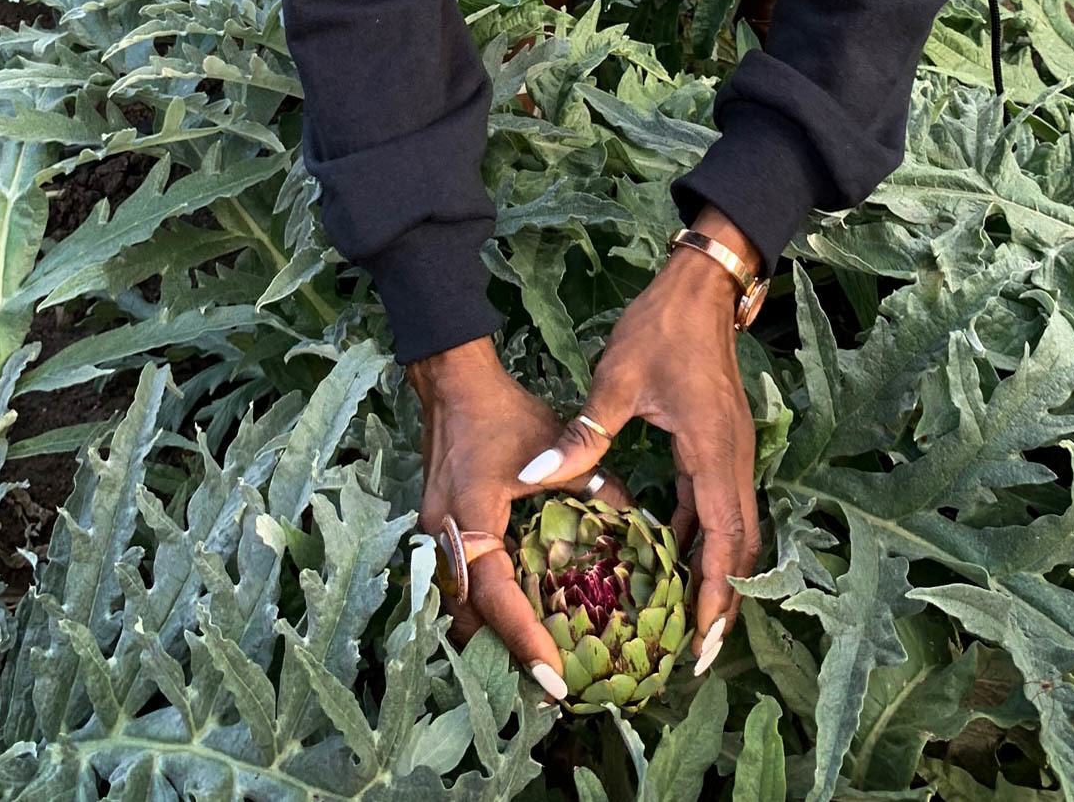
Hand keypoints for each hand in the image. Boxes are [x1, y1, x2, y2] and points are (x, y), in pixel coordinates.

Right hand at [407, 337, 631, 701]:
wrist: (451, 385)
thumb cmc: (505, 414)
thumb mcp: (556, 454)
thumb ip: (599, 491)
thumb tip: (643, 529)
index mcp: (472, 522)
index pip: (499, 599)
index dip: (527, 641)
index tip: (556, 679)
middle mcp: (441, 540)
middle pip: (468, 621)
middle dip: (505, 656)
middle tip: (551, 689)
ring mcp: (430, 541)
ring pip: (456, 611)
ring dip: (491, 639)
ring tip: (536, 667)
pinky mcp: (434, 536)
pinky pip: (456, 590)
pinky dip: (483, 613)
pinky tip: (514, 625)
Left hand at [514, 205, 760, 675]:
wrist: (702, 290)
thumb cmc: (661, 330)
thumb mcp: (617, 381)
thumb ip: (584, 433)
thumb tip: (539, 474)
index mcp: (711, 454)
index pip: (722, 542)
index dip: (714, 596)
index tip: (700, 643)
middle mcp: (731, 463)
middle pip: (739, 551)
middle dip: (721, 604)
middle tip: (695, 655)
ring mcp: (731, 456)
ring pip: (732, 533)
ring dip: (714, 577)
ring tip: (686, 626)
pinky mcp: (720, 448)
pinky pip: (716, 508)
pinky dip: (700, 542)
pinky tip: (669, 560)